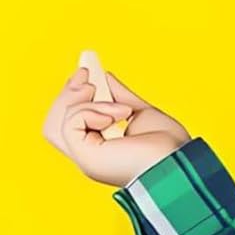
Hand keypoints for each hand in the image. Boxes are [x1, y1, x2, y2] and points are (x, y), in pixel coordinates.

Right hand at [43, 67, 190, 187]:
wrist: (180, 162)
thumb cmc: (169, 147)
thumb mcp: (141, 112)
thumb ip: (119, 97)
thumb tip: (103, 75)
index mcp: (101, 150)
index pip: (69, 123)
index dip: (71, 97)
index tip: (85, 72)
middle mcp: (89, 157)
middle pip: (54, 123)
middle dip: (67, 95)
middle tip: (87, 76)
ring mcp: (86, 158)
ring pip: (57, 123)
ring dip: (80, 101)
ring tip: (112, 101)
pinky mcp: (86, 156)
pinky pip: (71, 123)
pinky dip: (91, 110)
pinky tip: (118, 114)